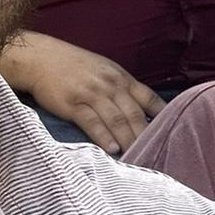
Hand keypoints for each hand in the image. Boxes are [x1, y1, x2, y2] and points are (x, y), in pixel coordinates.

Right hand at [12, 35, 164, 155]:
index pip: (149, 98)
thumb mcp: (105, 70)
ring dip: (128, 140)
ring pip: (117, 120)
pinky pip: (92, 122)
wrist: (41, 58)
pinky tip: (112, 149)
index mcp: (122, 78)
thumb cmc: (75, 66)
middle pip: (135, 114)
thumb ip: (123, 88)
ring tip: (137, 156)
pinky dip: (104, 137)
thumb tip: (142, 109)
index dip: (162, 115)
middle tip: (156, 154)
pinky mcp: (73, 103)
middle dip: (146, 135)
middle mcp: (111, 86)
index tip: (173, 131)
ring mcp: (92, 94)